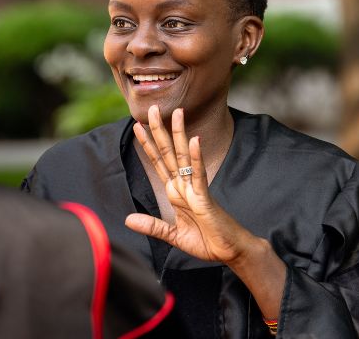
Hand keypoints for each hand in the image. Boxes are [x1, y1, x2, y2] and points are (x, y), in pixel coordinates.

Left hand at [124, 106, 264, 266]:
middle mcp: (184, 185)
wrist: (230, 251)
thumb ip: (152, 226)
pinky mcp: (205, 197)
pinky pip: (199, 174)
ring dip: (179, 134)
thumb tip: (128, 220)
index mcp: (175, 192)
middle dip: (159, 130)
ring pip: (184, 157)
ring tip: (177, 112)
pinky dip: (195, 157)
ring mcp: (195, 189)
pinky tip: (193, 140)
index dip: (147, 144)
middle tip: (151, 108)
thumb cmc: (207, 241)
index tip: (137, 125)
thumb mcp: (173, 236)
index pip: (158, 163)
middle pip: (168, 152)